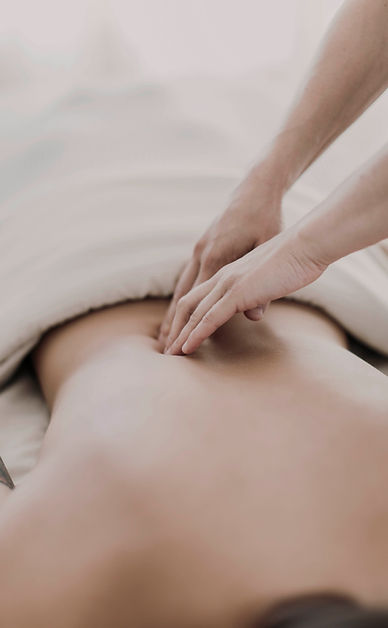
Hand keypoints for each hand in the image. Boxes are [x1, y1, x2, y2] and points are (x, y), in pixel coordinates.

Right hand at [158, 163, 283, 347]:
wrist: (255, 190)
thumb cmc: (266, 219)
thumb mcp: (268, 250)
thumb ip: (262, 284)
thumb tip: (255, 317)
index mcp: (217, 258)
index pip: (197, 302)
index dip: (188, 326)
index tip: (179, 346)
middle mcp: (202, 255)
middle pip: (182, 298)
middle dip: (173, 325)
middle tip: (164, 350)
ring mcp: (199, 249)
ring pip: (181, 287)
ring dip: (172, 312)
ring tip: (165, 335)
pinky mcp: (202, 245)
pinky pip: (186, 276)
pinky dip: (180, 295)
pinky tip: (178, 307)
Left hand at [164, 227, 326, 354]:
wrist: (307, 245)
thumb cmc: (296, 261)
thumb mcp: (271, 283)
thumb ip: (258, 298)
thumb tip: (254, 315)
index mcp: (229, 274)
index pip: (198, 297)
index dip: (185, 317)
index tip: (180, 336)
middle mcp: (222, 277)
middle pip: (187, 305)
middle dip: (175, 329)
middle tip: (168, 350)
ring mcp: (228, 284)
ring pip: (194, 313)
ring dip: (180, 336)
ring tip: (170, 355)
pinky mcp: (238, 292)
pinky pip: (210, 317)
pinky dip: (196, 334)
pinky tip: (187, 349)